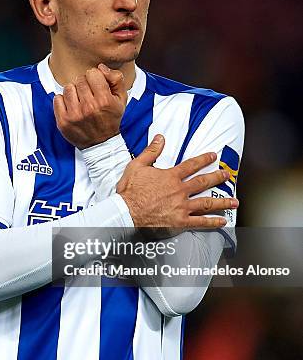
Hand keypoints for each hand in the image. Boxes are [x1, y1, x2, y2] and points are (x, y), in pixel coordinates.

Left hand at [53, 64, 127, 148]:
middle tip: (89, 96)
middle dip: (84, 85)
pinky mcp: (63, 121)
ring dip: (74, 92)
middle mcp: (89, 107)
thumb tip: (100, 67)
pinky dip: (63, 101)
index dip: (95, 78)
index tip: (97, 86)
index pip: (92, 73)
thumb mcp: (121, 99)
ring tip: (80, 101)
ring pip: (68, 87)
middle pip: (80, 80)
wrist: (101, 143)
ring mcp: (74, 115)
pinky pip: (57, 98)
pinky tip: (72, 107)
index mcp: (104, 100)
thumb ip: (116, 79)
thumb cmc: (110, 118)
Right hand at [116, 135, 238, 228]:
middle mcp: (180, 191)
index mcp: (170, 176)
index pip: (191, 165)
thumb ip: (151, 151)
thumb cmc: (129, 191)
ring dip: (222, 201)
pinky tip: (222, 221)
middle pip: (203, 182)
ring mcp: (182, 207)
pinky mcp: (180, 221)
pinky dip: (213, 222)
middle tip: (227, 175)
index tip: (213, 156)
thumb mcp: (137, 166)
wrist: (125, 212)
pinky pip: (200, 222)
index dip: (204, 159)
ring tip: (234, 201)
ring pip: (207, 202)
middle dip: (217, 177)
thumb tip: (160, 138)